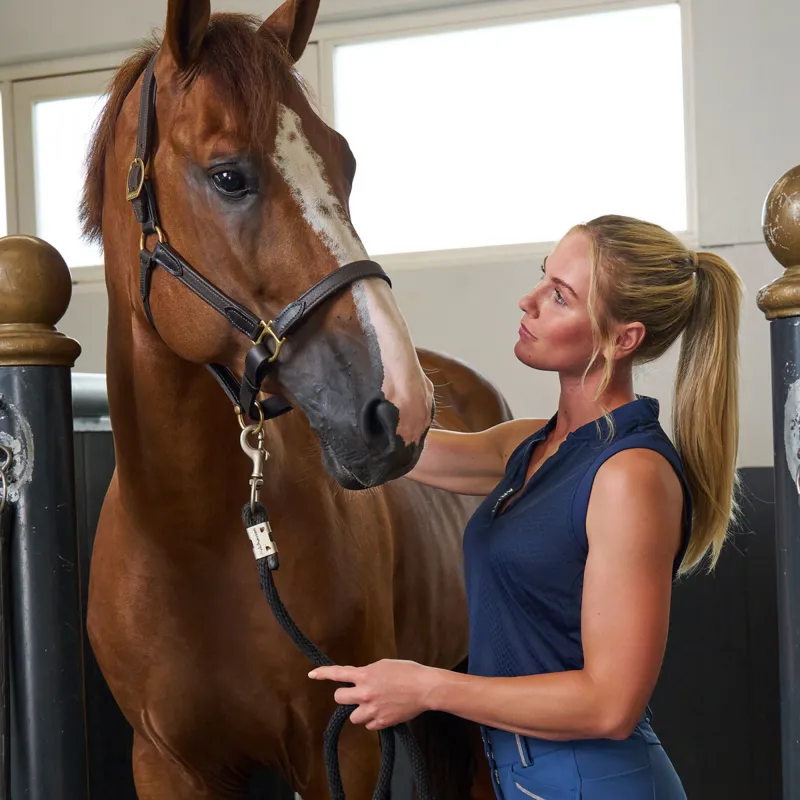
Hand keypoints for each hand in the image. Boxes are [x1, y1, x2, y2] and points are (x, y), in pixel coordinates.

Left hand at [308, 659, 440, 730]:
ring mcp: (372, 710)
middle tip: (356, 694)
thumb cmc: (408, 672)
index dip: (322, 673)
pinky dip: (372, 720)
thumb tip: (361, 680)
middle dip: (346, 696)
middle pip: (340, 698)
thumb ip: (368, 673)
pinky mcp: (381, 722)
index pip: (338, 673)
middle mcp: (365, 693)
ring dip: (359, 711)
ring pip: (353, 716)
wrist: (425, 688)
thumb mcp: (384, 665)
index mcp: (365, 675)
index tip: (311, 674)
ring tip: (373, 705)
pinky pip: (368, 725)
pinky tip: (383, 712)